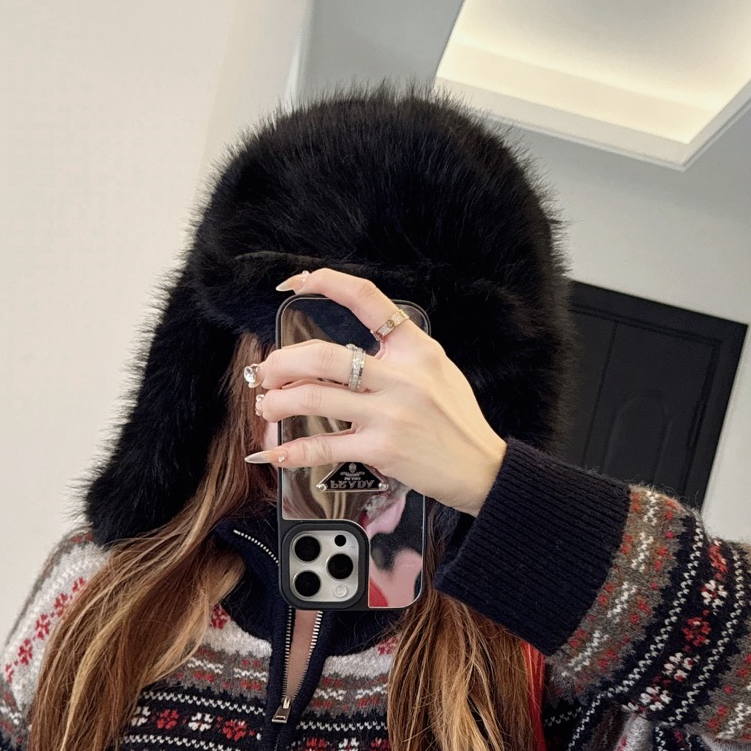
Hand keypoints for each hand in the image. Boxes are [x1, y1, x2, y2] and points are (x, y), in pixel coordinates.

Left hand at [244, 267, 506, 515]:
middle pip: (324, 356)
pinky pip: (324, 446)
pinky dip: (292, 450)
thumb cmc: (457, 422)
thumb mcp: (438, 371)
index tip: (299, 281)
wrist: (482, 469)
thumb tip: (350, 352)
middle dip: (284, 362)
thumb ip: (399, 356)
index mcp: (416, 349)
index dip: (328, 283)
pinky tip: (273, 452)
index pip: (368, 300)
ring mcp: (390, 414)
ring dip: (279, 402)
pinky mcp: (381, 449)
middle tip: (268, 371)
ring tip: (268, 406)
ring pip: (315, 398)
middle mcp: (401, 376)